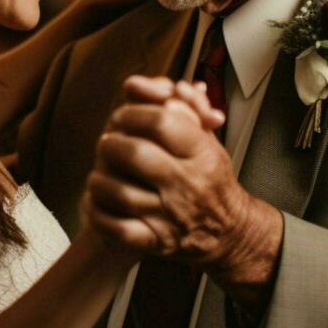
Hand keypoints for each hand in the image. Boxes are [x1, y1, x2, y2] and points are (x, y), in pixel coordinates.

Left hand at [86, 75, 281, 303]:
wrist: (230, 233)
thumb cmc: (210, 179)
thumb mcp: (205, 140)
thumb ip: (180, 109)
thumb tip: (152, 85)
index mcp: (202, 153)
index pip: (160, 120)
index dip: (132, 113)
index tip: (122, 116)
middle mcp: (188, 183)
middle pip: (136, 153)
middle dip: (111, 144)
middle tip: (108, 144)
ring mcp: (171, 215)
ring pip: (120, 192)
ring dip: (100, 180)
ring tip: (99, 175)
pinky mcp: (157, 242)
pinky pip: (118, 230)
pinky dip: (100, 216)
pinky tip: (98, 204)